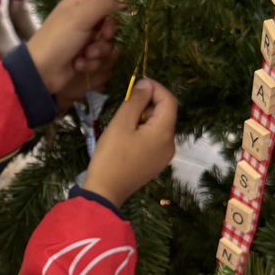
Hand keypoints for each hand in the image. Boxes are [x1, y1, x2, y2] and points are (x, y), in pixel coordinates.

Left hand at [26, 0, 122, 102]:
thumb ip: (104, 4)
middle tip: (101, 38)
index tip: (120, 17)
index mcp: (81, 3)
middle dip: (107, 35)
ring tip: (84, 56)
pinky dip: (91, 64)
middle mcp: (85, 19)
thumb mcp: (80, 16)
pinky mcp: (87, 57)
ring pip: (109, 44)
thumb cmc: (59, 39)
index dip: (118, 6)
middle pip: (113, 23)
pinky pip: (102, 59)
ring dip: (98, 53)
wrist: (42, 72)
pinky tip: (78, 65)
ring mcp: (86, 39)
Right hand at [82, 79, 176, 207]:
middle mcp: (170, 144)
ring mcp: (164, 157)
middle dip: (149, 103)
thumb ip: (136, 101)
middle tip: (126, 103)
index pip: (169, 101)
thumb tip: (146, 85)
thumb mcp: (121, 123)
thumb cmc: (111, 156)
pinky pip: (155, 140)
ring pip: (159, 127)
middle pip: (165, 114)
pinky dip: (145, 131)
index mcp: (164, 133)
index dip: (156, 88)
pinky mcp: (155, 164)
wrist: (105, 192)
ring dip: (145, 117)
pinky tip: (127, 136)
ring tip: (124, 121)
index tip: (137, 83)